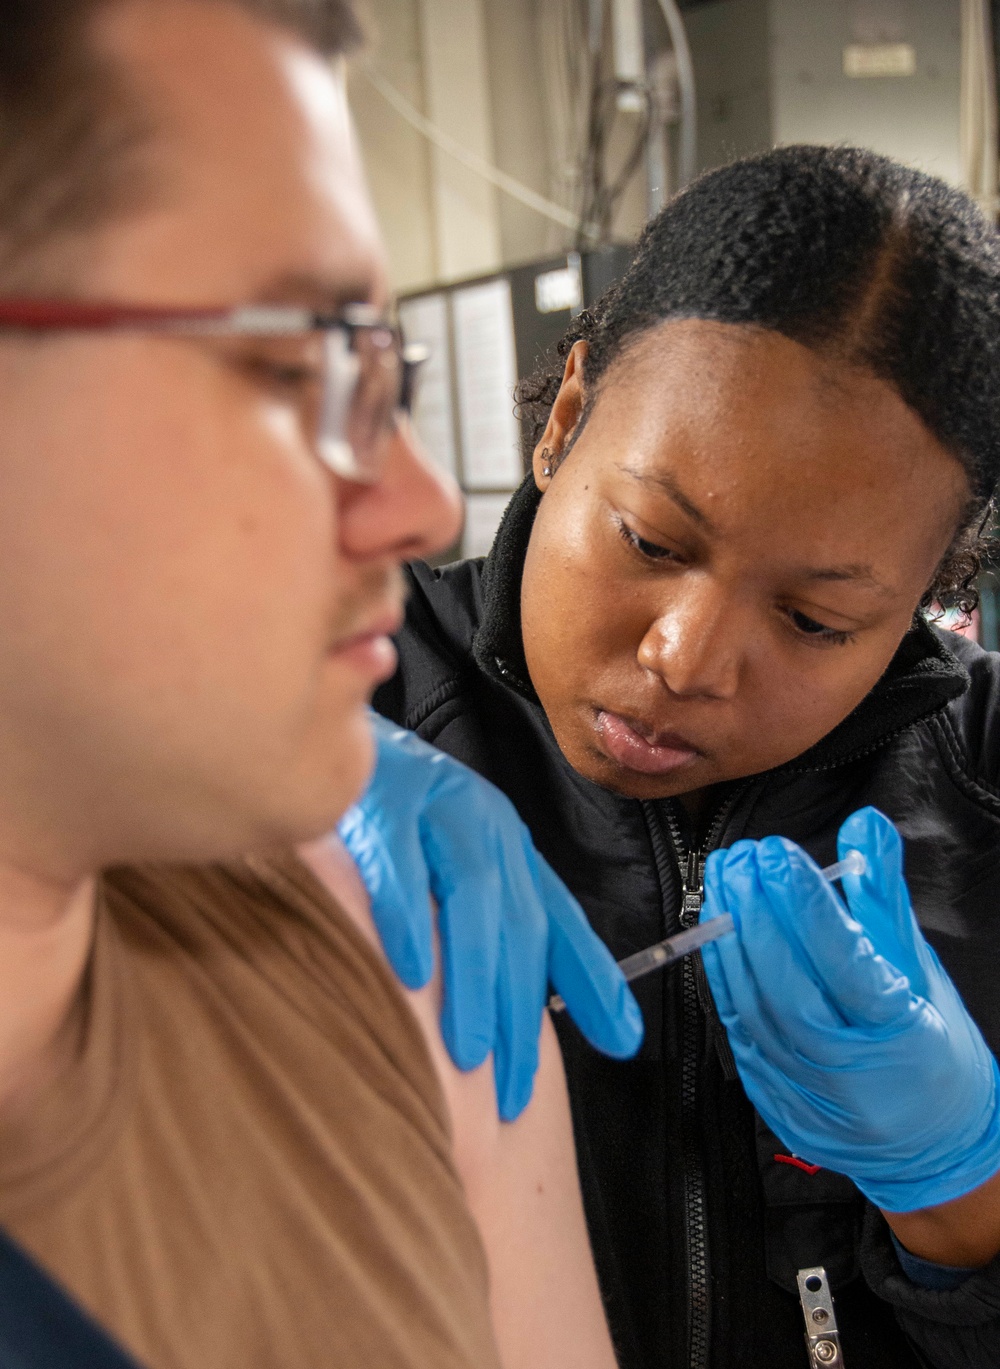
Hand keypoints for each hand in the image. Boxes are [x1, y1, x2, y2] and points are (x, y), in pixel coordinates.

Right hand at [338, 713, 643, 1119]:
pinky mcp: (380, 796)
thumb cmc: (380, 817)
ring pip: (474, 894)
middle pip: (518, 920)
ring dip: (476, 974)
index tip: (624, 1042)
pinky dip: (408, 915)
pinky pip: (399, 862)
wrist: (316, 729)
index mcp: (503, 843)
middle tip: (514, 1089)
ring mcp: (435, 803)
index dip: (592, 979)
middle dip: (522, 1008)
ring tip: (471, 1051)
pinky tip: (410, 970)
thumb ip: (482, 930)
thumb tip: (525, 1003)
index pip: (557, 917)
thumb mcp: (439, 868)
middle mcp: (482, 822)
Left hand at [699, 806, 999, 1212]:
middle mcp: (853, 1075)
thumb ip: (883, 895)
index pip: (846, 963)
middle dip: (755, 914)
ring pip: (754, 1011)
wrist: (933, 1146)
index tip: (776, 854)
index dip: (805, 905)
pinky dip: (725, 978)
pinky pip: (739, 1033)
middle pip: (788, 987)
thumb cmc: (934, 1046)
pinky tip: (717, 933)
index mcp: (905, 1039)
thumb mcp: (921, 967)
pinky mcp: (774, 1103)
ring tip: (724, 882)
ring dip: (730, 938)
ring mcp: (810, 1096)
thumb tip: (864, 825)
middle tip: (740, 858)